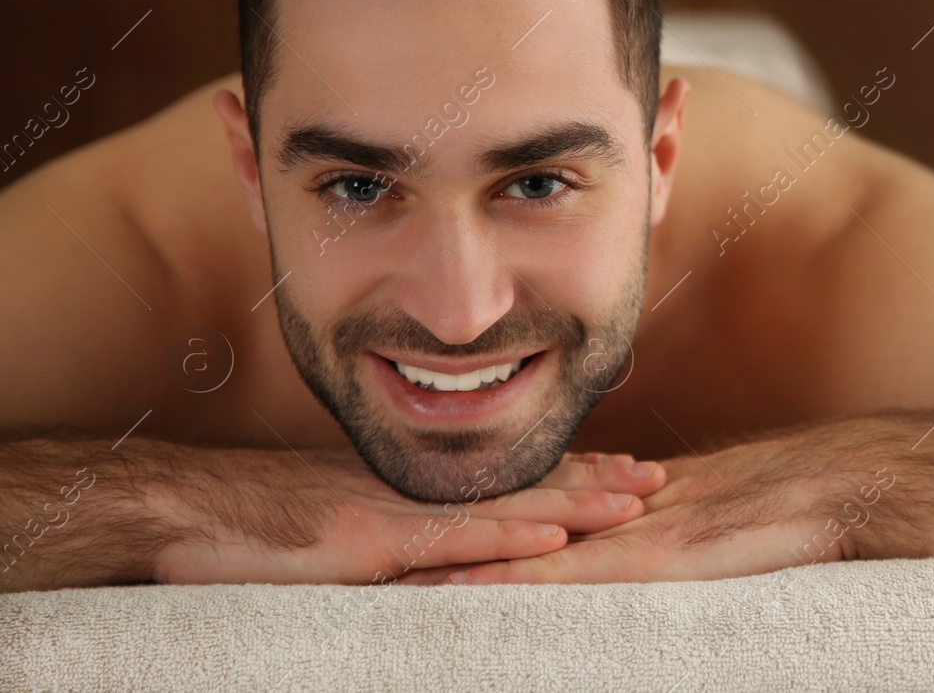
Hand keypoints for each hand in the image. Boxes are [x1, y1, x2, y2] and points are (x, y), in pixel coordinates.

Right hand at [152, 445, 666, 584]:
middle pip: (521, 487)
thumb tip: (435, 557)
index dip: (568, 474)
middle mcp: (413, 494)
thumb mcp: (331, 522)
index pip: (506, 481)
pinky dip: (506, 542)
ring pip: (503, 509)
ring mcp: (394, 515)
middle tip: (660, 478)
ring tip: (636, 501)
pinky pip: (450, 544)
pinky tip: (554, 544)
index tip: (623, 470)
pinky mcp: (368, 544)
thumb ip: (388, 532)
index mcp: (412, 490)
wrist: (181, 511)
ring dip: (574, 505)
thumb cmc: (248, 523)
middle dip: (594, 482)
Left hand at [398, 421, 897, 585]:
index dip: (467, 517)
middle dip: (436, 534)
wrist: (826, 489)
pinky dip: (503, 580)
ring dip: (449, 558)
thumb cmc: (780, 508)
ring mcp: (618, 533)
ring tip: (378, 569)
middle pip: (503, 521)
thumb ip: (659, 529)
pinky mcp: (639, 560)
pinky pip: (557, 575)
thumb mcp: (704, 520)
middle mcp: (604, 511)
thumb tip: (628, 533)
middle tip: (361, 545)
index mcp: (616, 501)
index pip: (527, 507)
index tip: (406, 528)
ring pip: (516, 546)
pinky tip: (453, 591)